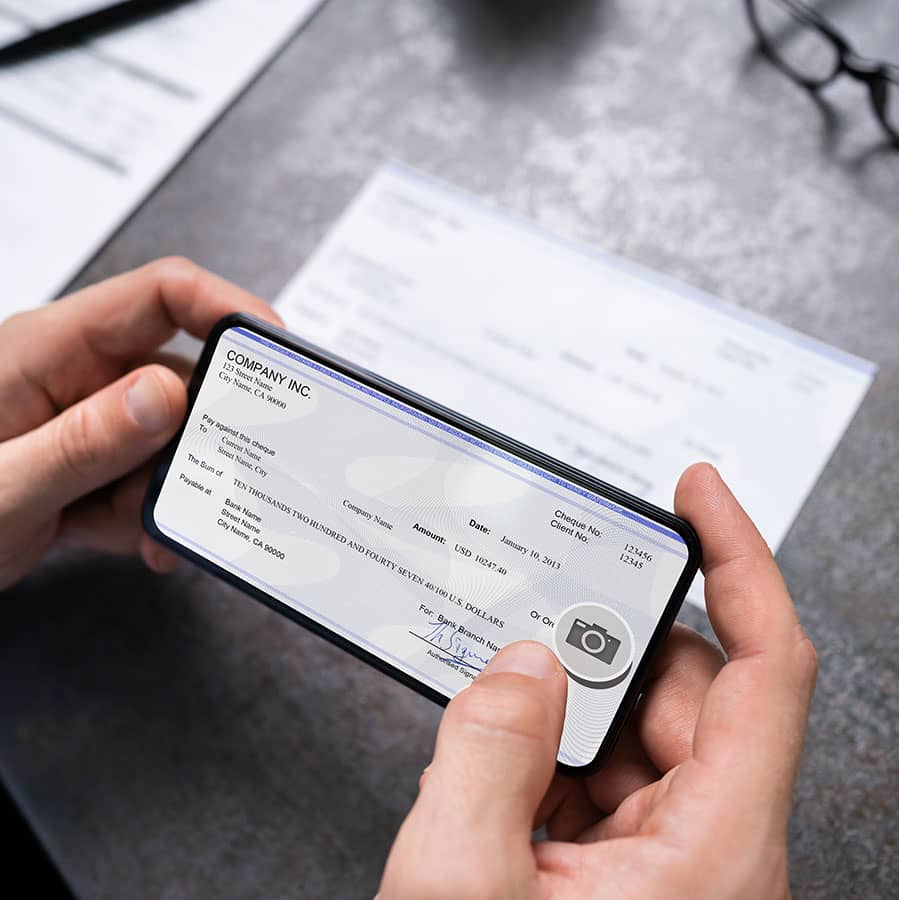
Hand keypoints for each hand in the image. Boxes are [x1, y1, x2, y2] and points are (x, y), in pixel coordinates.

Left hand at [0, 257, 281, 589]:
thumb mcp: (1, 487)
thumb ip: (84, 441)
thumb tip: (170, 393)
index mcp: (50, 348)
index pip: (161, 295)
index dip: (228, 309)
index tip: (279, 352)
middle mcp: (79, 373)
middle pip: (182, 378)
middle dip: (199, 440)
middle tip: (201, 483)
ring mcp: (90, 418)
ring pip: (174, 440)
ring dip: (166, 492)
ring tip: (124, 529)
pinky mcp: (96, 458)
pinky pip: (153, 476)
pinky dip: (152, 515)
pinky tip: (130, 540)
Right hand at [379, 463, 817, 899]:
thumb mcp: (462, 889)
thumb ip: (486, 754)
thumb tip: (522, 662)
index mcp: (712, 849)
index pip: (765, 665)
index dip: (740, 559)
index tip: (698, 493)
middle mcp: (709, 844)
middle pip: (681, 687)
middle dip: (600, 649)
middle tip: (529, 629)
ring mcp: (669, 856)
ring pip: (633, 727)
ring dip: (561, 709)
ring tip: (496, 722)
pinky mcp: (628, 865)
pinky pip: (599, 770)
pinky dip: (547, 751)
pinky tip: (498, 766)